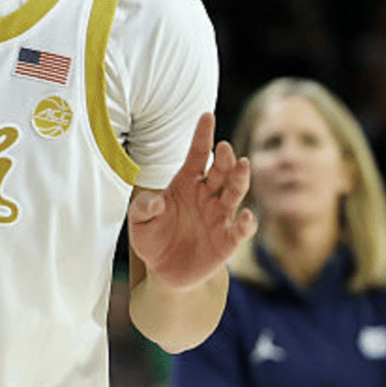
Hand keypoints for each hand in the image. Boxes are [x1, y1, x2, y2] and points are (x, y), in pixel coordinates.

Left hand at [126, 113, 256, 289]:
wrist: (165, 271)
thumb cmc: (152, 239)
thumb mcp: (139, 223)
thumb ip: (143, 209)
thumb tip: (154, 202)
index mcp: (185, 183)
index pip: (196, 154)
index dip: (202, 135)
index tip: (207, 115)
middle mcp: (207, 195)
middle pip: (219, 170)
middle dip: (224, 158)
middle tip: (224, 148)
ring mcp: (220, 215)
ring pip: (235, 192)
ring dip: (240, 178)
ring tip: (242, 165)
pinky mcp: (229, 239)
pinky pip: (242, 228)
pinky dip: (246, 222)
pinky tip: (245, 216)